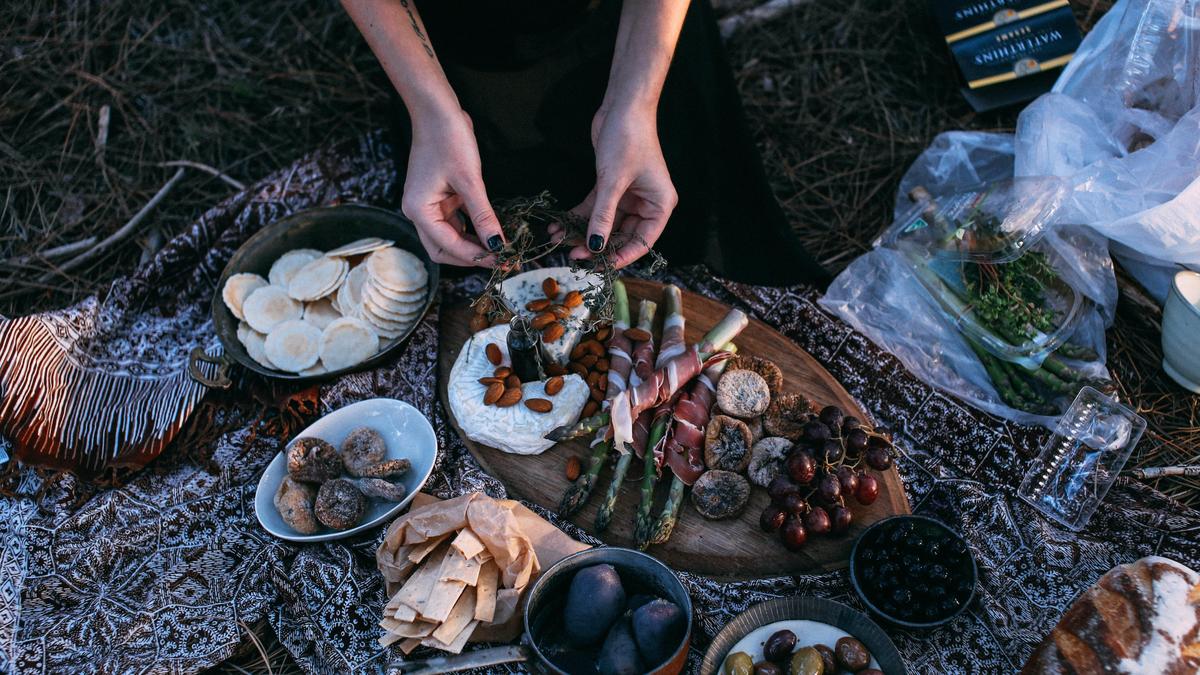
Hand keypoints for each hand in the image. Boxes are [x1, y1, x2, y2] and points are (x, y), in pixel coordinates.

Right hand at [401, 109, 503, 266]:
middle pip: (443, 249)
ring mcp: (428, 204)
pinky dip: (472, 229)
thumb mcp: (470, 181)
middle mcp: (418, 211)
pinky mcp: (439, 196)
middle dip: (470, 258)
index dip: (476, 256)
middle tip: (501, 260)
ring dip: (472, 245)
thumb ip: (483, 216)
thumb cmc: (449, 140)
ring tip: (500, 249)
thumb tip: (498, 244)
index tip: (503, 260)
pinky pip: (455, 221)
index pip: (448, 246)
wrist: (437, 110)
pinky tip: (491, 231)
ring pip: (449, 237)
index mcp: (419, 210)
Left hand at [562, 106, 676, 267]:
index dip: (620, 256)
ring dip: (582, 232)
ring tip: (559, 240)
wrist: (623, 105)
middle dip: (596, 245)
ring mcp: (628, 196)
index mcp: (660, 206)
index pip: (642, 242)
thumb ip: (603, 216)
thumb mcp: (613, 181)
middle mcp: (646, 204)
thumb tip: (595, 245)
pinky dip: (577, 216)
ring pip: (604, 223)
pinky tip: (559, 224)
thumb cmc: (629, 138)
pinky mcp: (611, 186)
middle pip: (621, 235)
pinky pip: (594, 208)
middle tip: (572, 254)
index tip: (598, 266)